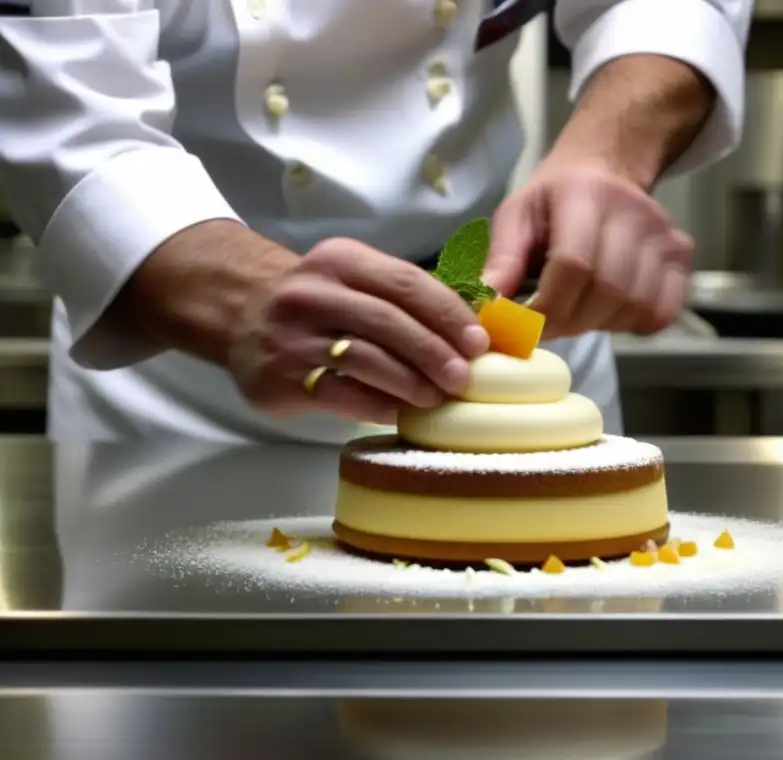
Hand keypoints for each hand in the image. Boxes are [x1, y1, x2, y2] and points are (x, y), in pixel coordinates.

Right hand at [227, 238, 489, 423]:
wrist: (240, 312)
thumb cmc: (319, 301)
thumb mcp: (353, 278)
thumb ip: (404, 297)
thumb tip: (473, 330)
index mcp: (341, 260)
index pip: (406, 282)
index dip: (447, 314)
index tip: (478, 342)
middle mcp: (313, 293)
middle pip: (388, 322)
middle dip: (433, 352)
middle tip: (463, 378)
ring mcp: (292, 336)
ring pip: (365, 360)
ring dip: (410, 383)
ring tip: (437, 398)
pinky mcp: (280, 378)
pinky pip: (339, 394)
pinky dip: (376, 405)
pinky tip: (399, 413)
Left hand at [484, 161, 692, 338]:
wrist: (606, 171)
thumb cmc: (552, 201)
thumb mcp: (516, 217)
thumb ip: (501, 262)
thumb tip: (485, 310)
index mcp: (585, 195)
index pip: (574, 265)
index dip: (547, 308)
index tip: (524, 324)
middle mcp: (633, 211)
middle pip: (607, 291)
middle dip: (570, 322)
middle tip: (546, 325)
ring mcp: (665, 233)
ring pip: (635, 307)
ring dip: (598, 325)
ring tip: (575, 312)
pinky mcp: (682, 255)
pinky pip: (662, 312)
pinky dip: (632, 324)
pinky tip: (608, 311)